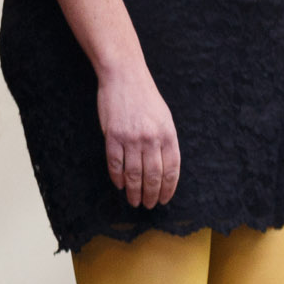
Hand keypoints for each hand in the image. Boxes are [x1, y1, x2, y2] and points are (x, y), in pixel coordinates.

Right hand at [96, 60, 181, 207]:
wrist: (125, 77)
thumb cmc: (146, 98)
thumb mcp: (165, 118)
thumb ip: (166, 141)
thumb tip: (164, 167)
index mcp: (168, 135)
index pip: (171, 170)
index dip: (168, 188)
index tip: (164, 199)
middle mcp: (152, 139)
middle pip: (153, 175)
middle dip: (151, 194)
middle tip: (148, 205)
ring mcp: (131, 138)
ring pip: (134, 173)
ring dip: (134, 191)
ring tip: (133, 201)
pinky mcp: (112, 136)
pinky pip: (115, 163)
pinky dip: (117, 177)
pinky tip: (119, 184)